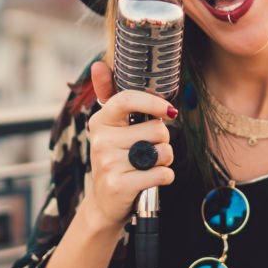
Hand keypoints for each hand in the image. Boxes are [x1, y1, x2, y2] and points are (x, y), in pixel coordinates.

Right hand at [82, 61, 176, 230]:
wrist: (105, 203)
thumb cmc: (116, 159)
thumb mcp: (111, 128)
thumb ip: (109, 94)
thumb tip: (98, 64)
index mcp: (100, 121)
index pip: (128, 100)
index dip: (153, 103)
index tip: (169, 111)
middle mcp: (101, 140)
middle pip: (157, 130)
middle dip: (163, 141)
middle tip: (147, 150)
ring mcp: (109, 163)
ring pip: (163, 152)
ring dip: (164, 160)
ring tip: (146, 165)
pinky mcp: (120, 185)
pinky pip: (162, 173)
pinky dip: (164, 177)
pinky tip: (150, 179)